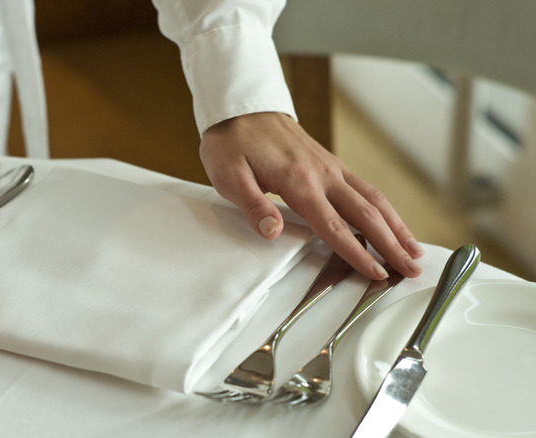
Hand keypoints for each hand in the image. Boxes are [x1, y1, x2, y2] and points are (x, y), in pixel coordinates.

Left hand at [199, 112, 423, 279]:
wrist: (241, 107)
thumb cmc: (232, 142)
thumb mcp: (229, 174)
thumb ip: (252, 204)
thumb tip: (273, 231)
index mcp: (299, 181)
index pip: (333, 226)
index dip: (357, 253)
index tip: (377, 273)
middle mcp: (323, 174)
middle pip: (366, 215)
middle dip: (392, 245)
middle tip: (412, 270)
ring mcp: (330, 167)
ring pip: (373, 199)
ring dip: (396, 226)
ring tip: (414, 250)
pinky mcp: (330, 164)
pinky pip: (364, 188)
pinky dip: (383, 208)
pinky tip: (391, 221)